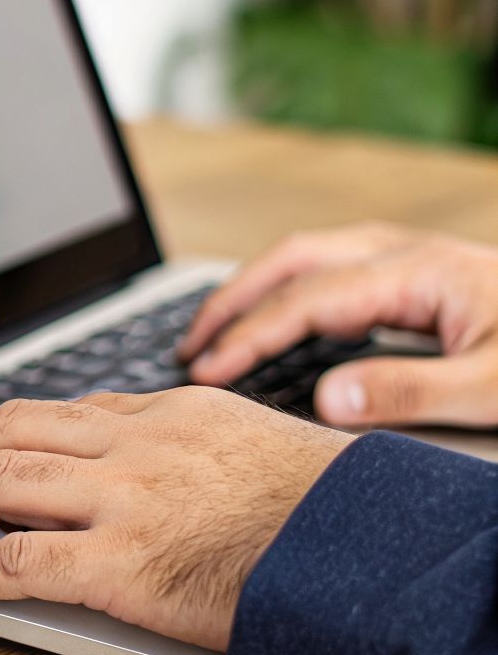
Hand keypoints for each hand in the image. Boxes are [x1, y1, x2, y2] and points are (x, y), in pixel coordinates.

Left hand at [0, 389, 348, 650]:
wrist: (363, 545)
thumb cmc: (322, 505)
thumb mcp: (250, 437)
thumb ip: (191, 438)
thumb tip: (160, 451)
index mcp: (167, 412)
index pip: (62, 410)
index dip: (7, 433)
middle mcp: (134, 445)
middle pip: (11, 431)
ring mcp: (122, 501)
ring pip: (0, 481)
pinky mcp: (120, 564)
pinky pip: (17, 561)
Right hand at [177, 222, 497, 427]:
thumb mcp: (495, 390)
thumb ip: (409, 392)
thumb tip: (326, 399)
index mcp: (420, 273)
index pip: (307, 299)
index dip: (249, 335)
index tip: (206, 370)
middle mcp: (408, 255)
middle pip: (292, 259)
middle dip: (231, 299)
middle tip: (187, 346)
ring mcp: (413, 259)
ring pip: (308, 257)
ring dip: (254, 290)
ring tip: (214, 332)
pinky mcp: (420, 277)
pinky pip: (332, 270)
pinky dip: (287, 292)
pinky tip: (278, 324)